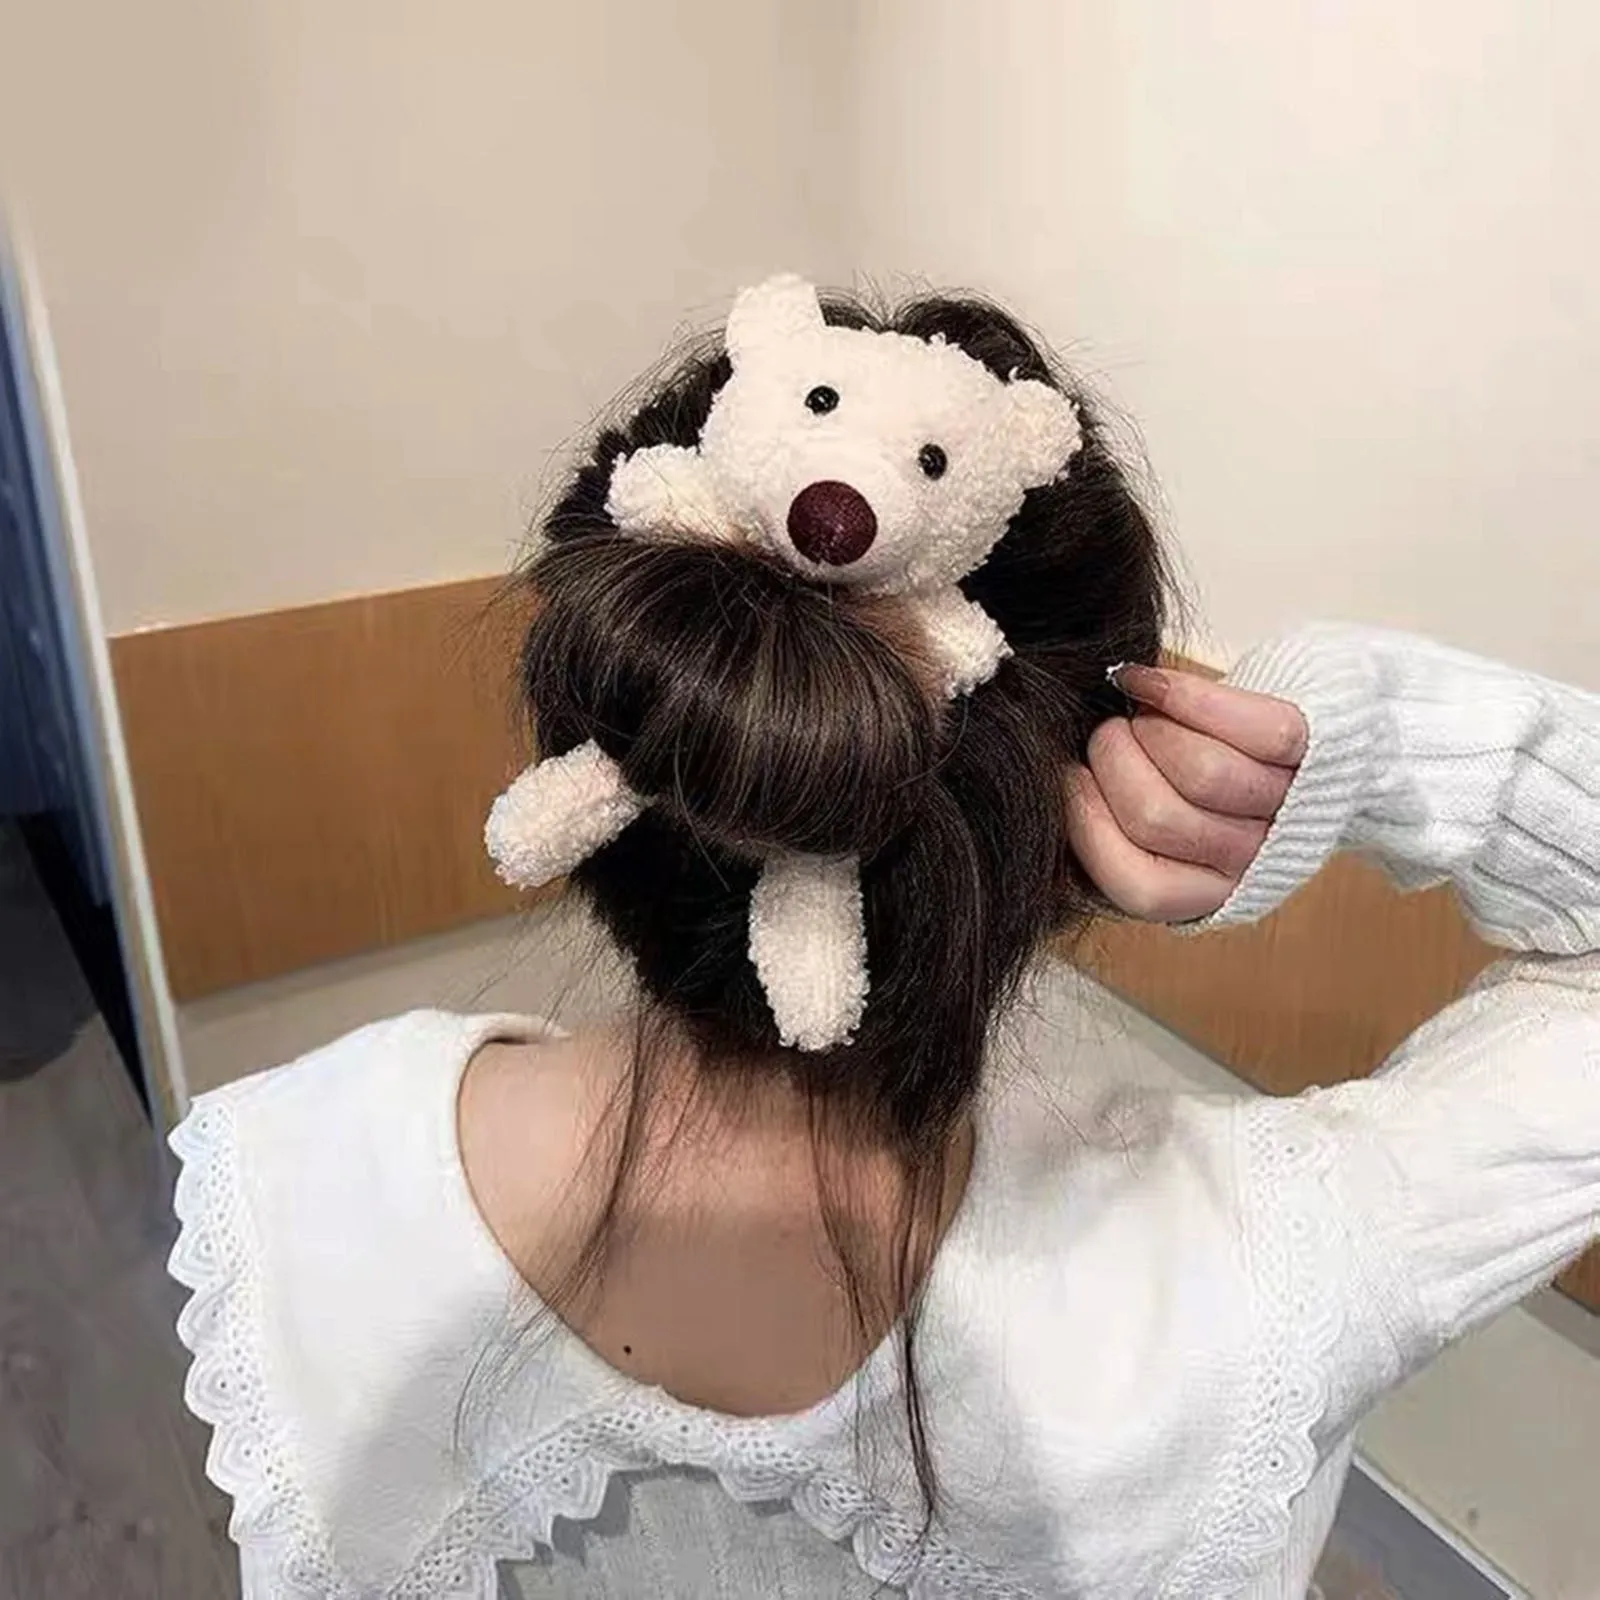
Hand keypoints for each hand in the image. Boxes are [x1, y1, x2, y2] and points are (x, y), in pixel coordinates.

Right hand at [1066, 663, 1307, 921]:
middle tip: (1107, 738)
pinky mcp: (1307, 749)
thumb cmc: (1183, 777)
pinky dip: (1185, 693)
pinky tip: (1149, 683)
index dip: (1087, 821)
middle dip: (1111, 760)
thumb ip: (1094, 821)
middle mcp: (1248, 863)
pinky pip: (1251, 729)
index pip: (1138, 883)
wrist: (1281, 740)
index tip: (1068, 776)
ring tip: (1142, 716)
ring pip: (1203, 773)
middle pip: (1161, 818)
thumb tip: (1038, 786)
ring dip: (1150, 727)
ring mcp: (1283, 808)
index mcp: (1199, 895)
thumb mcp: (1131, 822)